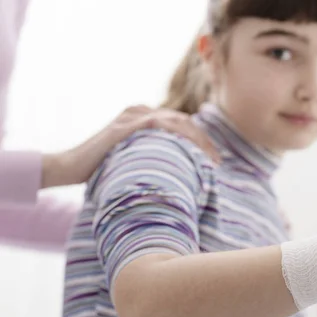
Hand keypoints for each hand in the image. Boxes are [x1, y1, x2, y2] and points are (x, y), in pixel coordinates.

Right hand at [41, 105, 220, 188]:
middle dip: (204, 142)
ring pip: (176, 122)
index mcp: (144, 117)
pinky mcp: (126, 126)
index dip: (202, 141)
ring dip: (197, 141)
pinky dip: (179, 137)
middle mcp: (140, 111)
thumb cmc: (102, 170)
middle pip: (183, 121)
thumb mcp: (135, 160)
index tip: (215, 162)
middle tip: (218, 163)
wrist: (69, 167)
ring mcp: (132, 116)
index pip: (182, 124)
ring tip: (210, 161)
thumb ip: (155, 158)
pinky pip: (160, 125)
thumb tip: (182, 176)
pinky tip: (192, 152)